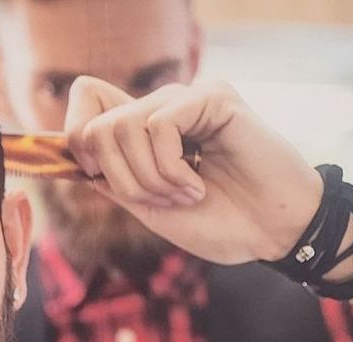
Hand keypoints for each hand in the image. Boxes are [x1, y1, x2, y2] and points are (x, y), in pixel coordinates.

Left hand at [65, 77, 323, 265]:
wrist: (276, 233)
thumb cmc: (227, 225)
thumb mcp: (156, 211)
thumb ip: (118, 184)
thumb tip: (78, 162)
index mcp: (148, 130)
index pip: (86, 101)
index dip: (76, 140)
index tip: (96, 177)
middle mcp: (164, 106)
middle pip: (96, 123)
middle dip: (120, 178)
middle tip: (162, 200)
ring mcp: (187, 98)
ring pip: (124, 127)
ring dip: (149, 178)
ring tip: (188, 196)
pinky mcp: (210, 97)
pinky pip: (158, 126)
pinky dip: (170, 169)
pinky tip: (198, 185)